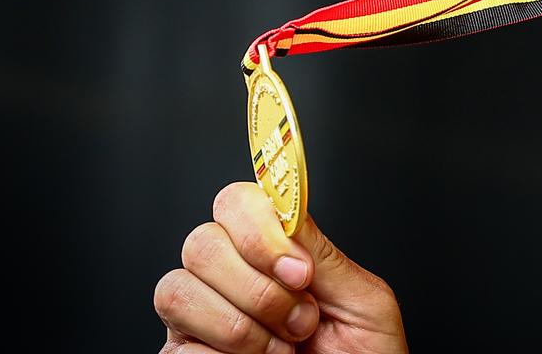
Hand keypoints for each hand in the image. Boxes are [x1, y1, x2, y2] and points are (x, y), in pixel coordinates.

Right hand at [155, 182, 408, 353]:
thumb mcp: (363, 302)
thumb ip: (324, 254)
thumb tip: (287, 207)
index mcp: (273, 252)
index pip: (235, 202)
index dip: (260, 230)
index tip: (298, 271)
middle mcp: (228, 277)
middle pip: (201, 243)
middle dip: (258, 288)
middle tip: (302, 322)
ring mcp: (200, 317)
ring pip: (178, 291)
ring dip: (239, 327)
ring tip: (282, 350)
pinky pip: (179, 347)